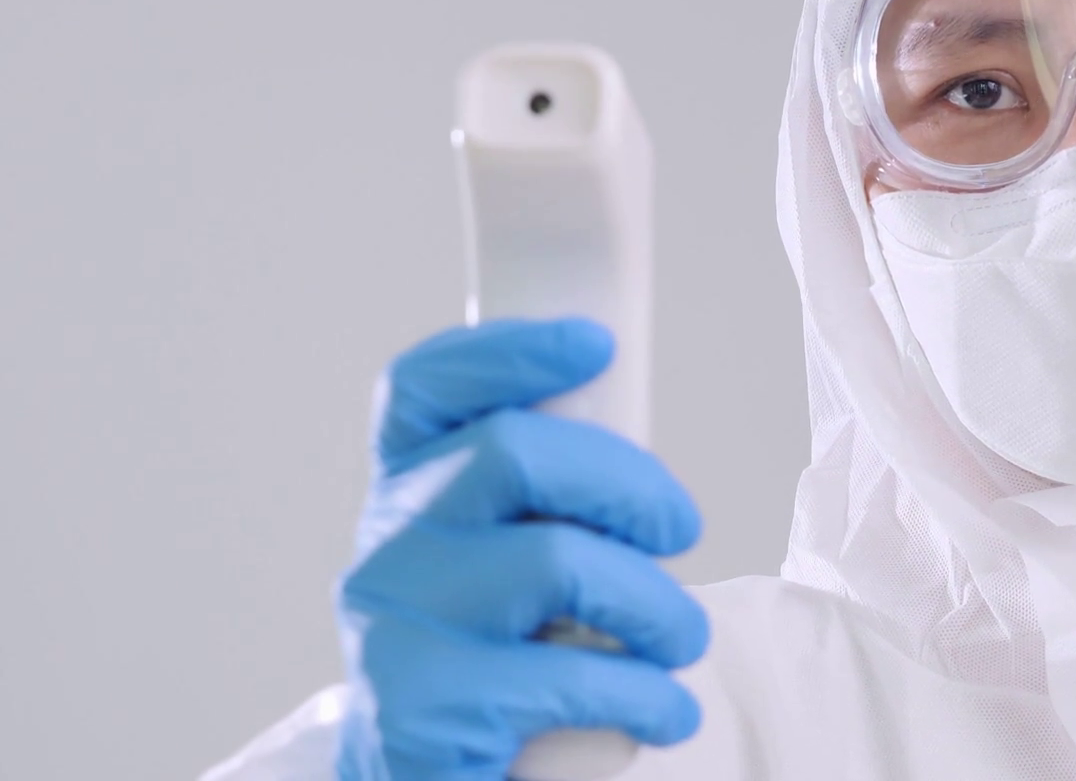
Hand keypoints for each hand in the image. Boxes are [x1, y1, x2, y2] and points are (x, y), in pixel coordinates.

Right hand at [335, 318, 706, 779]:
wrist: (429, 779)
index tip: (596, 346)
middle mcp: (386, 543)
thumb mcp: (511, 556)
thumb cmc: (500, 654)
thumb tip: (640, 441)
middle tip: (681, 532)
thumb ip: (551, 495)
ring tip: (681, 640)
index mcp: (407, 487)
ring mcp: (392, 625)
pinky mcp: (416, 711)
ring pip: (555, 561)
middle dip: (630, 484)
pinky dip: (644, 693)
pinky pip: (563, 676)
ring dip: (655, 604)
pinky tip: (665, 709)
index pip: (428, 386)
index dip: (509, 351)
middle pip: (515, 452)